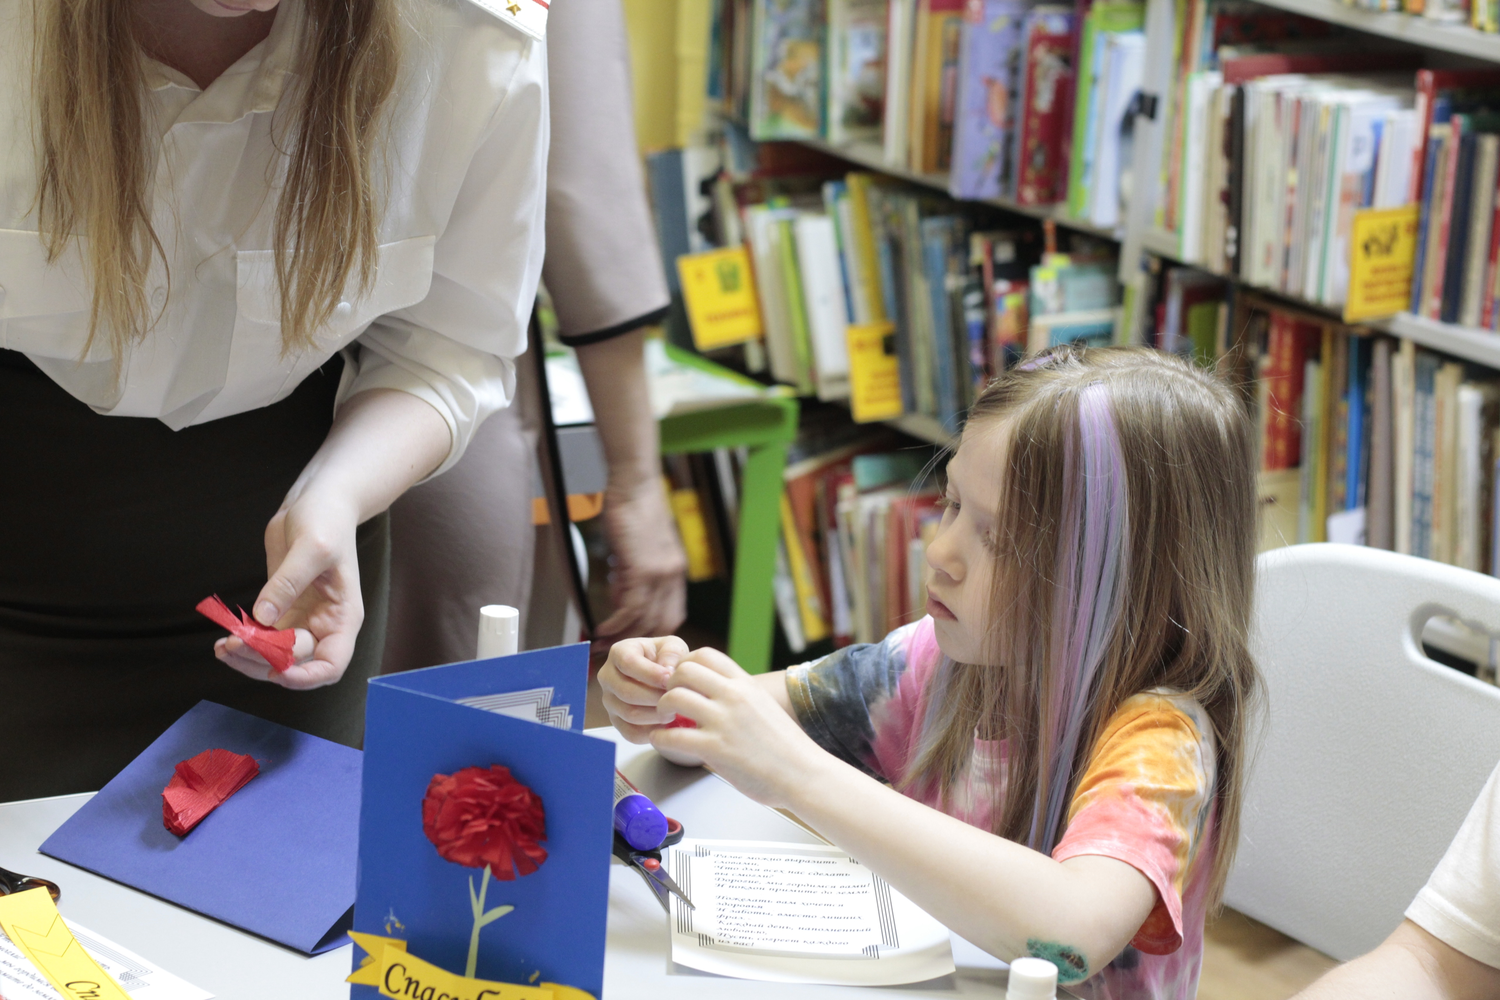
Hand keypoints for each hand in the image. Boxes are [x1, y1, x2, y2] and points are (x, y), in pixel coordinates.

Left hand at [214, 490, 363, 689]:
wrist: (317, 501)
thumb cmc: (327, 521)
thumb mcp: (312, 548)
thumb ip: (287, 583)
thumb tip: (262, 619)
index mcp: (342, 617)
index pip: (330, 665)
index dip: (305, 677)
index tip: (275, 670)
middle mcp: (323, 625)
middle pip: (295, 664)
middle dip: (264, 661)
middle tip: (233, 645)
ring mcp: (301, 618)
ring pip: (274, 656)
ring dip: (248, 657)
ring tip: (222, 647)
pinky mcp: (281, 608)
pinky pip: (262, 636)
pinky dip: (244, 641)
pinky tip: (224, 635)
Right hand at [591, 479, 687, 657]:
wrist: (635, 483)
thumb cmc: (634, 508)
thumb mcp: (640, 547)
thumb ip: (634, 573)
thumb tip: (620, 593)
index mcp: (675, 571)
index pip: (670, 614)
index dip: (651, 632)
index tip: (633, 641)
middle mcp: (673, 576)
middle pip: (660, 623)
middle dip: (636, 641)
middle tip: (613, 650)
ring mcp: (660, 574)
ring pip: (644, 619)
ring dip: (621, 636)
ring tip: (601, 644)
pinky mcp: (642, 569)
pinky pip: (630, 608)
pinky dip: (615, 623)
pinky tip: (602, 629)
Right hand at [599, 636, 689, 748]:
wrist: (662, 675)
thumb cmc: (666, 658)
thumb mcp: (673, 646)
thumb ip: (672, 654)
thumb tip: (667, 672)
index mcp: (619, 653)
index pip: (628, 663)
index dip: (650, 673)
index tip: (670, 679)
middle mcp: (607, 677)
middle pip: (627, 692)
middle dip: (655, 698)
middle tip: (676, 699)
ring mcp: (609, 700)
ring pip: (629, 714)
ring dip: (655, 715)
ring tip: (674, 710)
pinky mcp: (616, 721)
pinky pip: (630, 733)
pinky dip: (651, 732)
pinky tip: (666, 725)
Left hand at [650, 648, 825, 807]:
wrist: (805, 774)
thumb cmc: (788, 748)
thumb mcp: (765, 706)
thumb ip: (741, 697)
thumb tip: (720, 694)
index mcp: (746, 684)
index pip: (705, 655)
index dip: (684, 665)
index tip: (680, 681)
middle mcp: (734, 696)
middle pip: (684, 670)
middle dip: (669, 684)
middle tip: (669, 701)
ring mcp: (724, 721)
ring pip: (674, 697)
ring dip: (661, 708)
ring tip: (664, 720)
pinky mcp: (715, 748)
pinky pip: (672, 735)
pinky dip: (659, 738)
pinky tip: (662, 741)